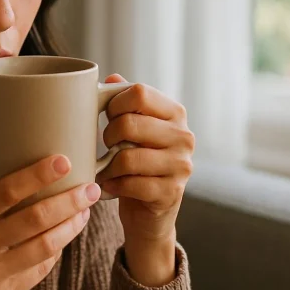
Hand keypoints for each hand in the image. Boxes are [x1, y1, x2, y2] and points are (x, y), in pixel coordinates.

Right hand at [0, 156, 100, 289]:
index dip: (37, 175)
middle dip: (68, 201)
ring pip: (44, 247)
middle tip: (90, 188)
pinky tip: (65, 236)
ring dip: (71, 227)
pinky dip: (55, 251)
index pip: (5, 191)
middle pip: (33, 219)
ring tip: (85, 211)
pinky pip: (38, 270)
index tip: (62, 161)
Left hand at [95, 74, 194, 285]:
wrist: (149, 211)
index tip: (108, 116)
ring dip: (107, 166)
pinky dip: (113, 185)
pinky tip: (111, 185)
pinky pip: (131, 184)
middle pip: (130, 123)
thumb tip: (112, 78)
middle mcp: (184, 137)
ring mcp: (181, 166)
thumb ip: (125, 103)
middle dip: (107, 135)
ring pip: (127, 157)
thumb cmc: (136, 161)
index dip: (115, 103)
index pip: (139, 93)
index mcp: (175, 113)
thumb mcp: (133, 129)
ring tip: (105, 168)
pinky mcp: (171, 192)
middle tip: (106, 145)